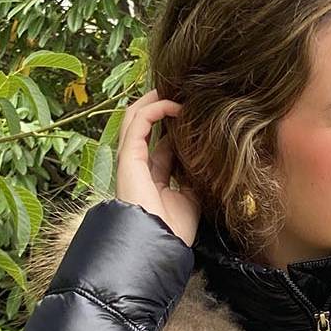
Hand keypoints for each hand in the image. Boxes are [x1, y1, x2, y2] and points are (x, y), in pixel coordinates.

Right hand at [115, 87, 200, 246]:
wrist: (161, 242)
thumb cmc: (175, 228)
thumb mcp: (191, 197)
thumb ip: (192, 176)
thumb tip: (202, 158)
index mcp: (152, 177)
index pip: (161, 144)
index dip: (176, 127)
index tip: (195, 115)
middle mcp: (138, 165)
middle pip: (144, 125)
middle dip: (160, 106)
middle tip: (182, 92)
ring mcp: (131, 159)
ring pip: (135, 117)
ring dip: (155, 99)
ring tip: (175, 88)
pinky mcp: (129, 155)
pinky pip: (138, 121)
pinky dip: (155, 108)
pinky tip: (174, 106)